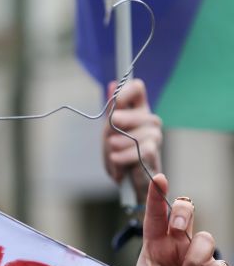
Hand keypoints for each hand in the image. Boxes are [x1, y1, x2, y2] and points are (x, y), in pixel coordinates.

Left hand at [103, 79, 161, 202]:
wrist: (127, 182)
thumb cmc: (119, 155)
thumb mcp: (110, 131)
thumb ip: (112, 110)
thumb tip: (112, 83)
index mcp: (138, 111)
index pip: (137, 89)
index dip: (125, 91)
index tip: (114, 102)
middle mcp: (150, 120)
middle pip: (132, 113)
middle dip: (116, 126)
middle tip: (110, 139)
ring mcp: (154, 136)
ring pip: (133, 133)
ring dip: (117, 145)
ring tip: (113, 153)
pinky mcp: (153, 152)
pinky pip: (137, 150)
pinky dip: (122, 157)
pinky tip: (117, 160)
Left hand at [126, 174, 227, 265]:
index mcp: (154, 248)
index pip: (155, 218)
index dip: (157, 197)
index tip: (159, 179)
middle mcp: (177, 249)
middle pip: (186, 214)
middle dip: (184, 213)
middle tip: (178, 228)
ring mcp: (197, 261)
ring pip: (206, 239)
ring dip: (197, 258)